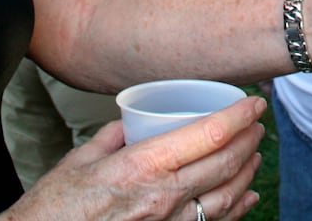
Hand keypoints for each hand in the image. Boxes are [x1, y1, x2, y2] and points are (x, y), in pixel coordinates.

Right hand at [5, 96, 265, 220]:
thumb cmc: (54, 207)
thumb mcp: (81, 159)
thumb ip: (113, 136)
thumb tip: (134, 121)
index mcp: (143, 166)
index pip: (209, 134)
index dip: (238, 116)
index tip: (253, 103)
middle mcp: (163, 197)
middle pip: (225, 163)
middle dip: (248, 139)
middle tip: (257, 123)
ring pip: (226, 196)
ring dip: (247, 171)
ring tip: (255, 152)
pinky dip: (236, 208)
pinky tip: (246, 195)